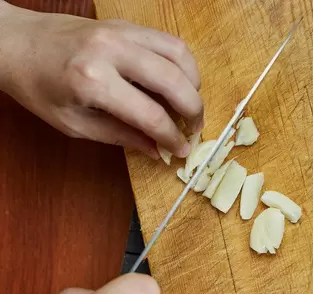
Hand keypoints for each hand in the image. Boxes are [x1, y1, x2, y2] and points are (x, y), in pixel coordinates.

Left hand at [0, 2, 202, 158]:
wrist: (14, 42)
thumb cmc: (38, 86)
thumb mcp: (74, 124)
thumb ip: (120, 136)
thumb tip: (156, 150)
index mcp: (93, 82)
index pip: (150, 115)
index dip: (172, 137)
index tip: (182, 150)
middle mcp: (111, 51)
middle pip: (174, 83)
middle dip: (194, 111)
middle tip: (194, 129)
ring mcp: (122, 32)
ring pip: (180, 56)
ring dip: (194, 84)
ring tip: (190, 105)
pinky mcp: (127, 24)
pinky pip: (170, 41)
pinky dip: (184, 64)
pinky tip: (180, 81)